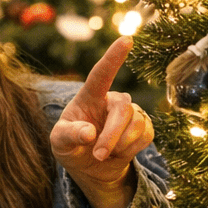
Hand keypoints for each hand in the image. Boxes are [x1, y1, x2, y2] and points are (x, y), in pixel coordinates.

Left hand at [50, 36, 153, 192]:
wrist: (90, 167)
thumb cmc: (71, 147)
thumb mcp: (60, 143)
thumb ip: (70, 135)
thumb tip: (89, 132)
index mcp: (89, 96)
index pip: (102, 73)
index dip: (113, 56)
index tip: (127, 39)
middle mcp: (111, 99)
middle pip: (122, 108)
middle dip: (112, 134)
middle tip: (98, 154)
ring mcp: (130, 112)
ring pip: (137, 122)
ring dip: (120, 144)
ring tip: (104, 154)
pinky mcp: (144, 126)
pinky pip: (146, 135)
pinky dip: (131, 150)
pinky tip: (119, 152)